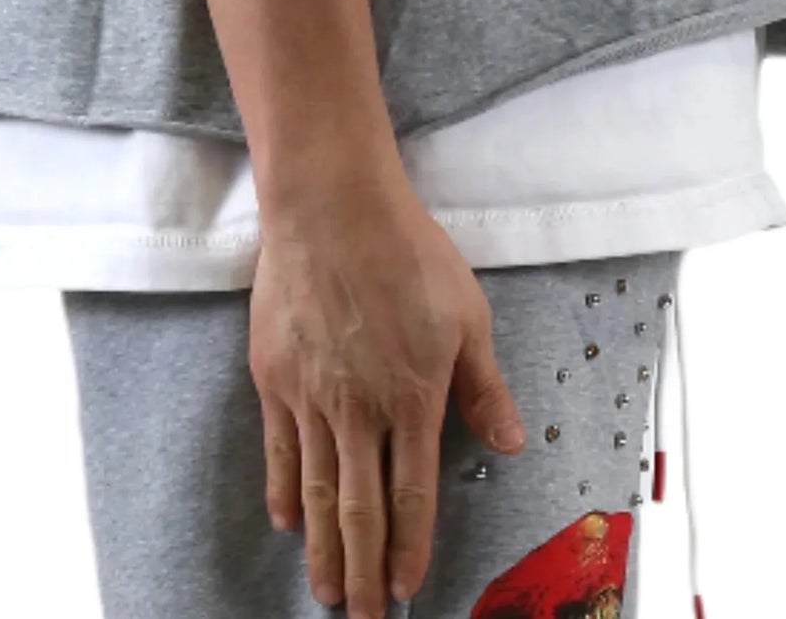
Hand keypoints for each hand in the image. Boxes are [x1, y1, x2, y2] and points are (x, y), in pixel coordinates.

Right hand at [248, 171, 525, 617]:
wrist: (330, 206)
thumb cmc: (406, 251)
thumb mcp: (466, 313)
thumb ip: (483, 386)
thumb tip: (512, 442)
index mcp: (412, 399)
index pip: (412, 495)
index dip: (411, 547)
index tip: (409, 588)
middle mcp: (358, 410)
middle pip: (360, 510)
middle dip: (365, 571)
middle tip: (364, 617)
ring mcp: (310, 397)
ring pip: (315, 491)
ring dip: (324, 549)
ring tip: (327, 591)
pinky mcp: (274, 376)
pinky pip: (277, 449)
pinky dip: (281, 491)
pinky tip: (285, 522)